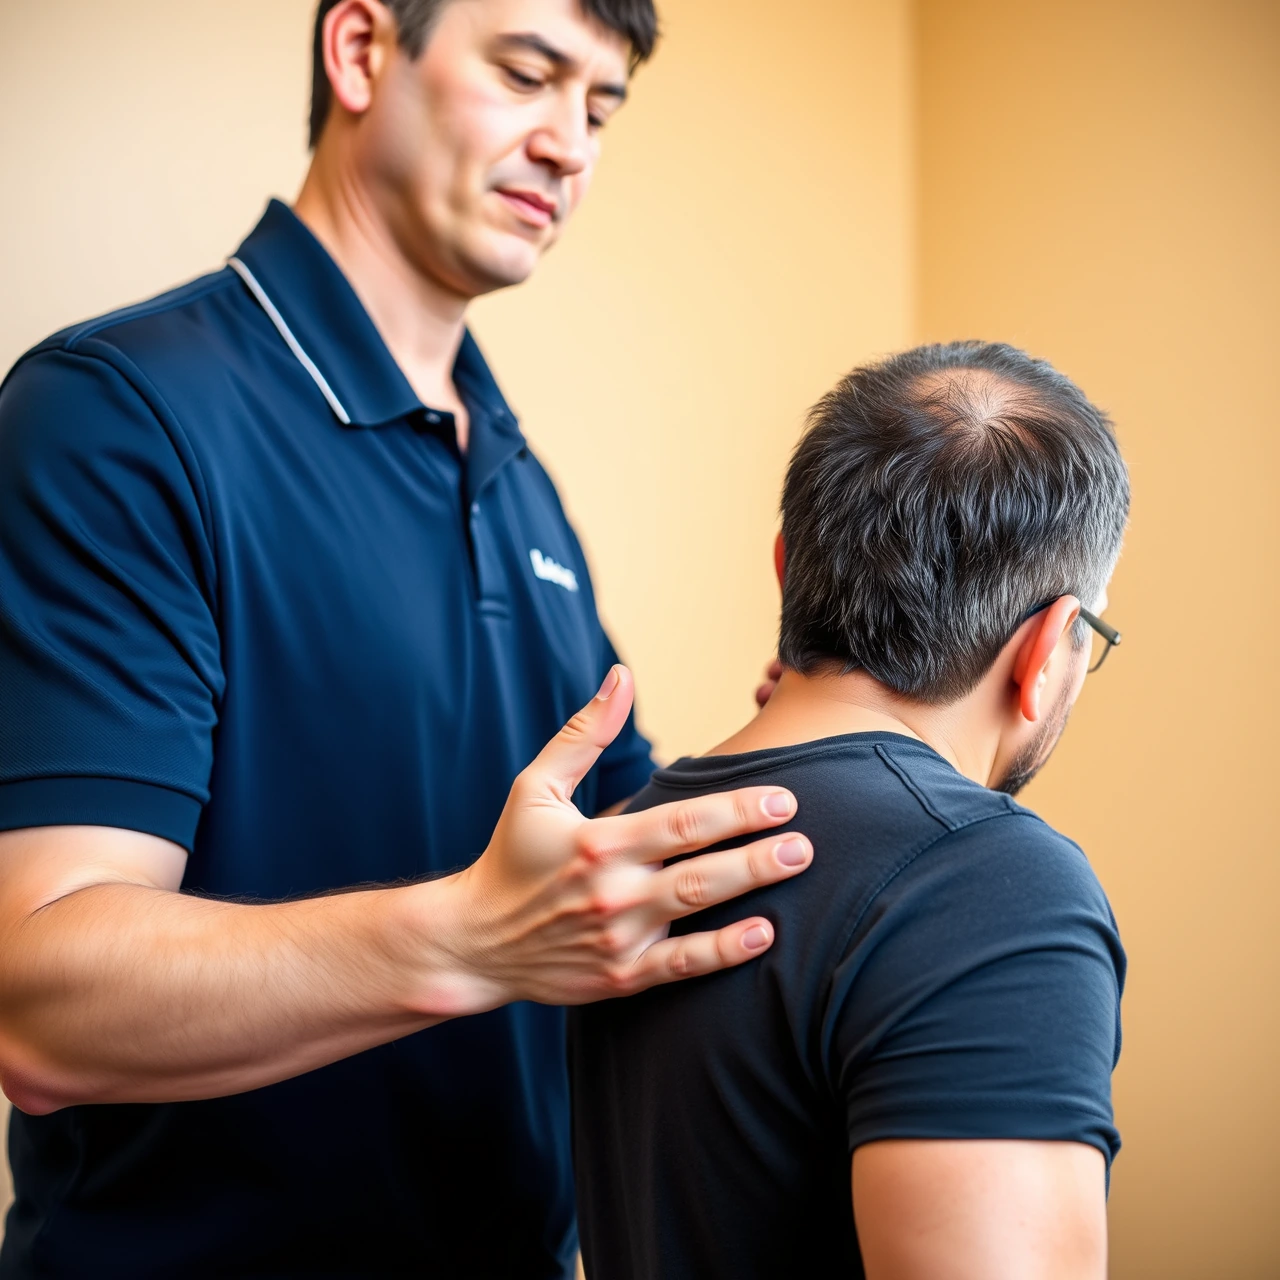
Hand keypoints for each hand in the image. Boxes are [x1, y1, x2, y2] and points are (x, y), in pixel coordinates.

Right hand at [428, 666, 810, 1013]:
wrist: (475, 940)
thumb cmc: (511, 854)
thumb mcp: (535, 786)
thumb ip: (583, 733)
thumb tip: (620, 678)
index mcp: (598, 842)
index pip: (682, 822)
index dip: (737, 808)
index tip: (783, 797)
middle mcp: (612, 891)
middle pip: (701, 868)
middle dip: (758, 851)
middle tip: (806, 837)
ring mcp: (619, 937)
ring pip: (698, 912)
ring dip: (752, 889)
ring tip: (798, 867)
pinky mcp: (620, 977)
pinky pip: (681, 967)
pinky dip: (724, 953)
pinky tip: (764, 935)